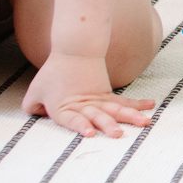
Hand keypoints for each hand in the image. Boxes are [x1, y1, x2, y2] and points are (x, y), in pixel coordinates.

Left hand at [22, 52, 153, 137]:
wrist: (75, 48)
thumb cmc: (53, 70)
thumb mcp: (35, 90)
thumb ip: (32, 107)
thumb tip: (40, 115)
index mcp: (65, 106)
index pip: (73, 118)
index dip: (81, 125)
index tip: (90, 132)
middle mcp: (84, 104)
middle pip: (98, 115)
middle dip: (108, 125)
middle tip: (118, 134)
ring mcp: (98, 98)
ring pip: (116, 108)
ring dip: (130, 117)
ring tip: (145, 123)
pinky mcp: (107, 93)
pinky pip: (124, 101)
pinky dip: (137, 104)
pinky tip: (150, 107)